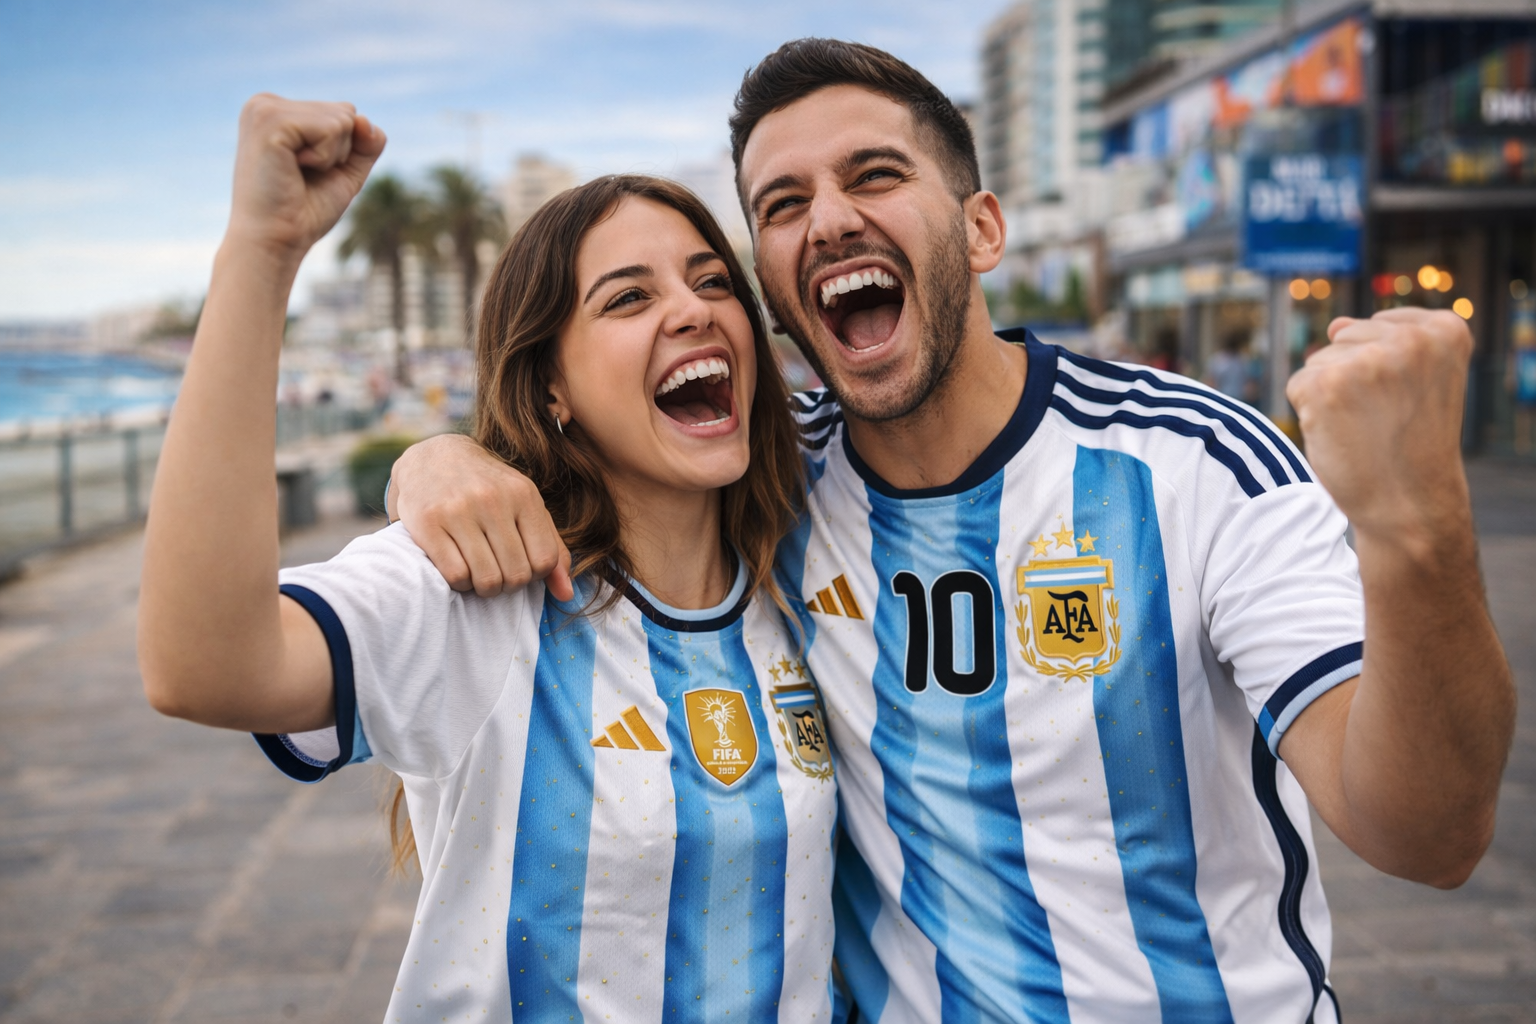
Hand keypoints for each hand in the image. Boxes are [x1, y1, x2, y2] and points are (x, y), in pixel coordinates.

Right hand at [226, 93, 384, 259]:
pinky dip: (324, 158)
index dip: (342, 152)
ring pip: (342, 119)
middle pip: (346, 112)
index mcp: (278, 110)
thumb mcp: (345, 172)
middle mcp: (266, 102)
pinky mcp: (269, 120)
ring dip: (331, 157)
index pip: (344, 112)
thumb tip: (364, 119)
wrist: (275, 241)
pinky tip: (293, 169)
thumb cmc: (304, 211)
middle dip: (339, 153)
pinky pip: (331, 129)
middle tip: (302, 176)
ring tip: (296, 173)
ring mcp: (264, 108)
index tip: (306, 172)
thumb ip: (365, 143)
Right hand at [392, 434, 573, 600]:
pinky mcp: (428, 523)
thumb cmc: (488, 490)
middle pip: (516, 574)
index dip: (535, 575)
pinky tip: (459, 568)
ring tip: (479, 573)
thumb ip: (552, 548)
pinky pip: (456, 576)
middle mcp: (492, 500)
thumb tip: (566, 595)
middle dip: (509, 584)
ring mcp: (458, 510)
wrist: (434, 458)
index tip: (520, 565)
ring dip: (484, 587)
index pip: (545, 561)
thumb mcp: (526, 507)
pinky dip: (460, 583)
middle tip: (498, 573)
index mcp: (523, 494)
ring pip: (487, 580)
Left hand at [1287, 308, 1473, 551]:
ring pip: (1320, 361)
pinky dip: (1309, 413)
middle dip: (1353, 378)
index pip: (1380, 324)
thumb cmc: (1412, 445)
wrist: (1409, 505)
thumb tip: (1334, 325)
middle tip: (1383, 420)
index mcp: (1446, 330)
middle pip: (1345, 338)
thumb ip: (1386, 343)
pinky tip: (1341, 435)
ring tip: (1364, 428)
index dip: (1384, 369)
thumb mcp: (1420, 381)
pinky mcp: (1327, 384)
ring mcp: (1368, 361)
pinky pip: (1298, 384)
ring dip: (1330, 396)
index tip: (1408, 402)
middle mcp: (1411, 339)